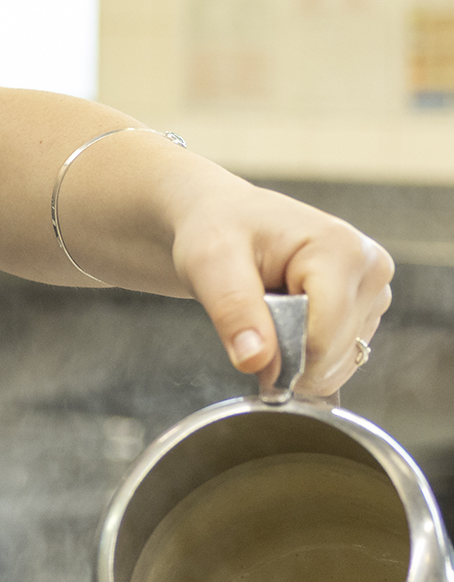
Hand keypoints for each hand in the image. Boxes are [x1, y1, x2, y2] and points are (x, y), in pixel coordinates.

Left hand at [168, 181, 392, 395]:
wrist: (224, 218)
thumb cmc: (218, 228)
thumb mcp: (210, 263)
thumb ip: (233, 311)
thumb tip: (255, 361)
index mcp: (342, 250)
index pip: (322, 339)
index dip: (279, 357)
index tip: (244, 341)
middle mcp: (370, 269)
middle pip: (332, 354)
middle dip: (284, 355)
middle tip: (251, 318)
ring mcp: (372, 292)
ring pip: (337, 363)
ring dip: (294, 357)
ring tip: (268, 312)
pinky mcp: (365, 310)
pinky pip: (339, 362)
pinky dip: (305, 359)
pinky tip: (284, 323)